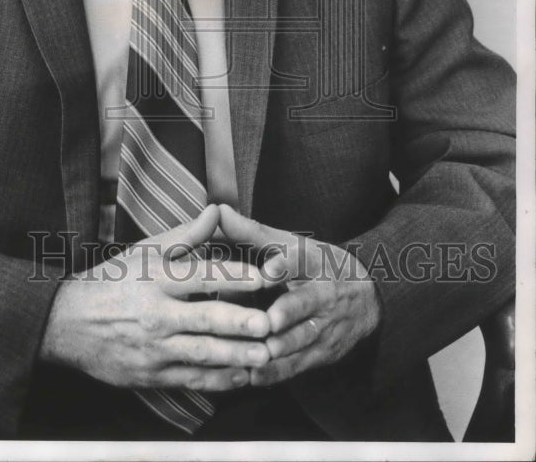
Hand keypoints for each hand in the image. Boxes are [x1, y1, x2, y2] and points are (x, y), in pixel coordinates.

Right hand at [39, 205, 275, 392]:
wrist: (66, 322)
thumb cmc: (112, 281)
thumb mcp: (144, 251)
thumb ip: (186, 234)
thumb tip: (218, 210)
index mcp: (157, 278)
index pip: (201, 275)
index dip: (233, 276)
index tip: (262, 277)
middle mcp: (156, 313)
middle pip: (205, 318)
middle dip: (239, 323)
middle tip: (269, 324)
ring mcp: (153, 347)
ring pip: (201, 353)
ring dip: (235, 356)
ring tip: (264, 357)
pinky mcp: (150, 374)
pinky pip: (190, 379)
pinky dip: (217, 380)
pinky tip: (240, 377)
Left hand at [218, 205, 381, 386]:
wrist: (368, 299)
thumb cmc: (317, 265)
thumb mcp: (291, 243)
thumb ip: (251, 232)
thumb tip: (217, 211)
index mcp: (314, 262)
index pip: (301, 260)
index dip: (286, 265)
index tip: (269, 269)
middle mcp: (324, 295)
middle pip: (306, 303)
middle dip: (288, 313)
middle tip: (268, 321)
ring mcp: (326, 326)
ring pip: (302, 339)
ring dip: (279, 348)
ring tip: (255, 353)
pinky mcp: (322, 353)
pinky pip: (298, 365)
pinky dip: (276, 372)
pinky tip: (253, 375)